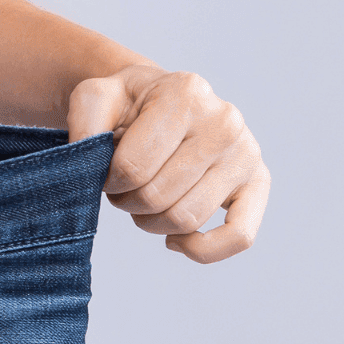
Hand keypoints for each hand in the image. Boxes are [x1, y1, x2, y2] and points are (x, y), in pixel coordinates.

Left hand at [67, 64, 270, 263]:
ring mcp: (246, 153)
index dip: (108, 181)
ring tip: (144, 200)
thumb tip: (89, 164)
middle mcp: (224, 121)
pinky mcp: (258, 182)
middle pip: (158, 197)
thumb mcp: (95, 95)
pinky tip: (174, 239)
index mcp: (185, 94)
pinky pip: (239, 236)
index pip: (132, 167)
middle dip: (127, 202)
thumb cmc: (129, 103)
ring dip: (152, 223)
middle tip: (122, 188)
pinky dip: (201, 249)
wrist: (164, 99)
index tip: (106, 172)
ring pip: (187, 219)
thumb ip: (84, 124)